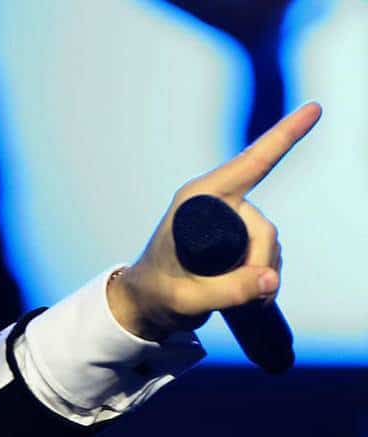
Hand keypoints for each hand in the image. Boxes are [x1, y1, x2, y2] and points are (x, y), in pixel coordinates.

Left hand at [109, 102, 320, 340]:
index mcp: (197, 200)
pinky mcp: (238, 234)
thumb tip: (271, 280)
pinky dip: (264, 275)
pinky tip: (251, 295)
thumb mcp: (187, 300)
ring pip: (268, 243)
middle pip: (262, 229)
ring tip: (233, 298)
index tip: (315, 109)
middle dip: (258, 264)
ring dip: (261, 272)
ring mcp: (230, 217)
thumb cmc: (156, 295)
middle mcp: (217, 201)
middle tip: (238, 296)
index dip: (284, 136)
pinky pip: (267, 250)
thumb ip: (228, 292)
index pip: (250, 164)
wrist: (146, 303)